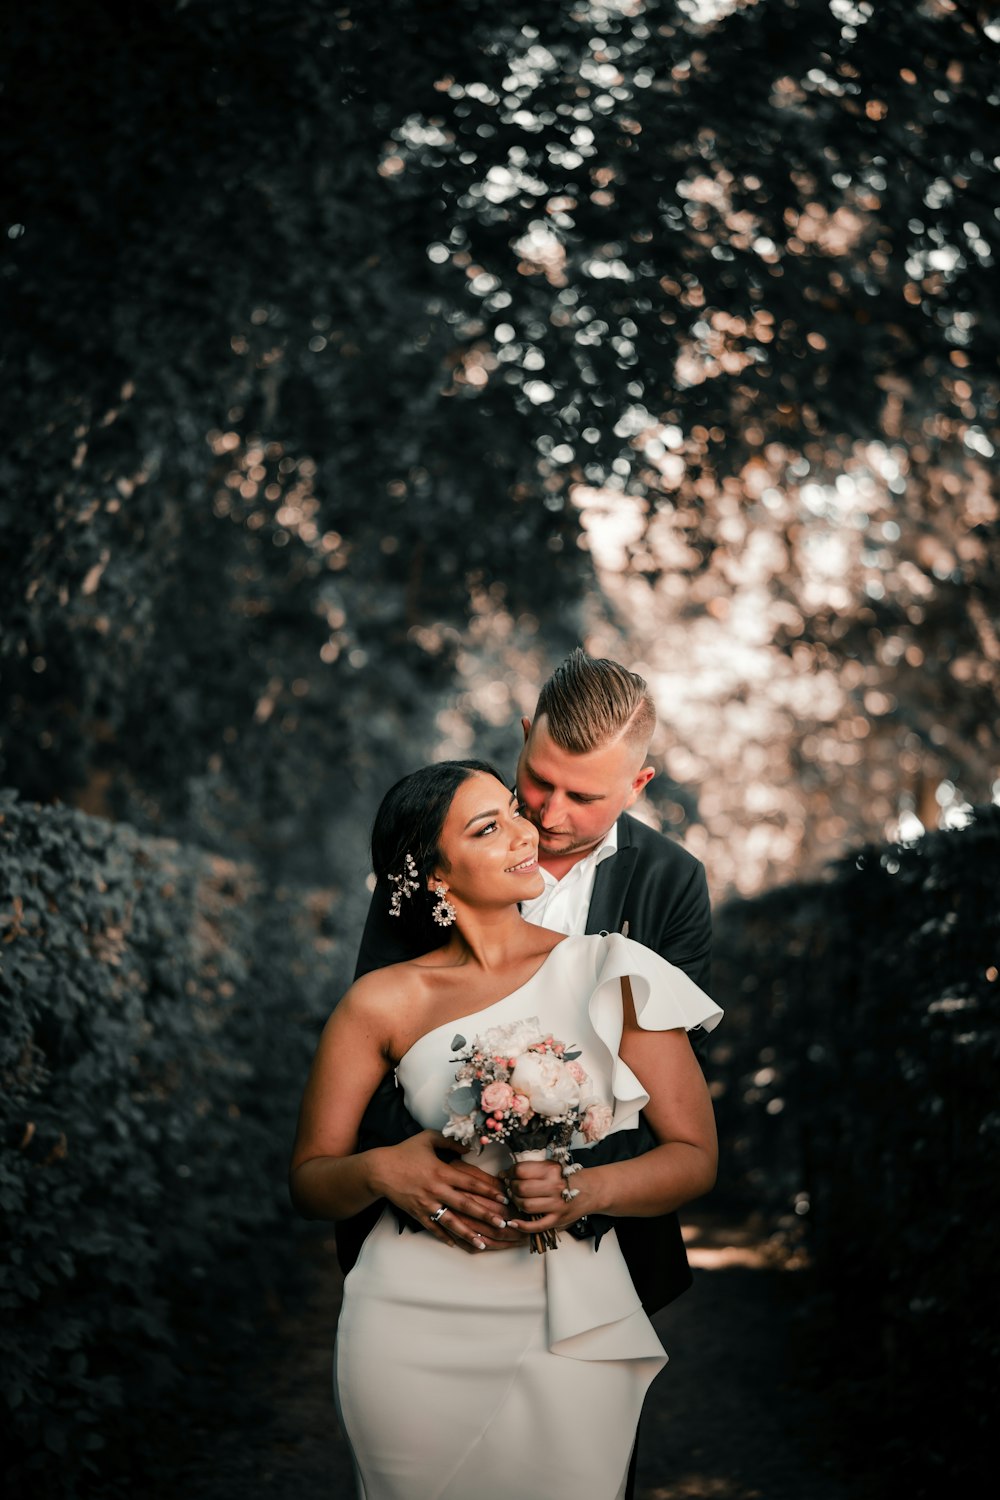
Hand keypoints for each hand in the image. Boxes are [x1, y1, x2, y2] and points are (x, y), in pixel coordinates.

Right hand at [370, 1131, 525, 1252]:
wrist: (379, 1170)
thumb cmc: (404, 1152)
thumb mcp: (427, 1138)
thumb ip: (450, 1141)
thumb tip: (468, 1148)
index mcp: (441, 1171)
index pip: (470, 1183)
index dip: (488, 1190)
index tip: (503, 1197)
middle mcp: (436, 1190)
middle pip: (465, 1205)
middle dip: (485, 1215)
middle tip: (502, 1224)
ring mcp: (426, 1204)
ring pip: (451, 1222)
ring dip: (467, 1233)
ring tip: (482, 1243)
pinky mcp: (417, 1213)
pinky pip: (433, 1228)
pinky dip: (444, 1237)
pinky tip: (455, 1245)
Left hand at [505, 1158, 590, 1236]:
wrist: (590, 1190)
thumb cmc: (567, 1178)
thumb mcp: (551, 1166)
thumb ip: (530, 1168)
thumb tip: (504, 1173)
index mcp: (551, 1170)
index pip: (521, 1170)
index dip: (510, 1173)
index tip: (508, 1175)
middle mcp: (554, 1187)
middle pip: (521, 1188)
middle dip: (511, 1188)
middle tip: (511, 1187)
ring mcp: (556, 1205)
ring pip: (526, 1205)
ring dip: (515, 1202)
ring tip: (516, 1199)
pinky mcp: (557, 1220)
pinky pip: (536, 1226)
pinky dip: (522, 1226)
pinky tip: (514, 1223)